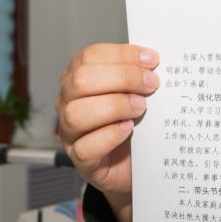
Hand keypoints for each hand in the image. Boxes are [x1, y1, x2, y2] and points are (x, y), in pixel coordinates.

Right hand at [55, 43, 158, 221]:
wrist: (137, 166)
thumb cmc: (135, 126)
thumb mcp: (136, 94)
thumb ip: (138, 77)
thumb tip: (152, 63)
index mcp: (78, 78)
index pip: (89, 57)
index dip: (121, 55)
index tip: (151, 60)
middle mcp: (68, 103)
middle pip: (80, 81)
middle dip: (122, 78)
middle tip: (151, 85)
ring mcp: (70, 133)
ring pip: (76, 113)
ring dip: (114, 106)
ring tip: (141, 108)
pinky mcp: (81, 160)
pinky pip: (86, 147)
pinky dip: (109, 135)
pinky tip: (128, 129)